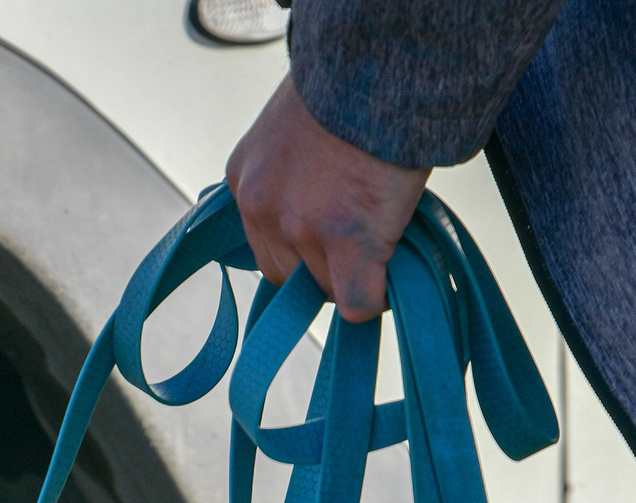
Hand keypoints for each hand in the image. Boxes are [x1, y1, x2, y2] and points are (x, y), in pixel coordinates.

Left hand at [225, 76, 432, 322]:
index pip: (265, 246)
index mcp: (245, 179)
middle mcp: (262, 206)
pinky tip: (390, 278)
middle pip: (290, 276)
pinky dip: (376, 297)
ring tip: (382, 240)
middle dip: (324, 269)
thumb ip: (292, 176)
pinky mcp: (344, 240)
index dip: (302, 251)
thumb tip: (320, 213)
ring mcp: (300, 226)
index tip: (329, 244)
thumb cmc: (350, 87)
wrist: (377, 67)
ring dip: (355, 275)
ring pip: (326, 289)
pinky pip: (358, 301)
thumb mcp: (295, 131)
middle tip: (358, 246)